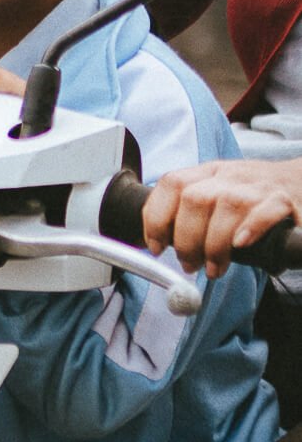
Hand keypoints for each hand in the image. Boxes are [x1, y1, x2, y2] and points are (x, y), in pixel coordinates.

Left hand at [143, 158, 301, 278]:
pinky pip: (265, 210)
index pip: (172, 183)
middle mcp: (229, 176)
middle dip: (186, 238)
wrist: (300, 181)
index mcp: (208, 173)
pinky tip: (241, 245)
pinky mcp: (283, 200)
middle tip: (189, 264)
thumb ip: (190, 212)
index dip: (156, 215)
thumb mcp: (217, 193)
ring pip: (227, 206)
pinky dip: (250, 228)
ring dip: (215, 244)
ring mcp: (256, 186)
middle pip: (195, 199)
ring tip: (215, 268)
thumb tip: (155, 243)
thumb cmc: (253, 196)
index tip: (156, 245)